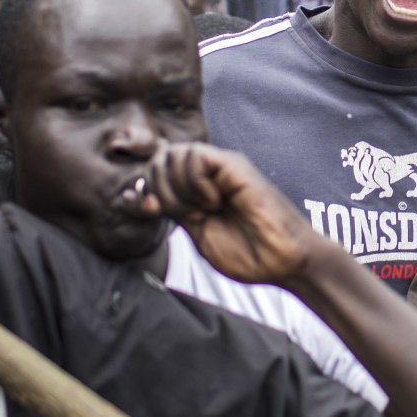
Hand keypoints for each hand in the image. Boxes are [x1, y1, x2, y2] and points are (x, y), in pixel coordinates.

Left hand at [132, 142, 323, 285]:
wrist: (283, 262)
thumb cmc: (248, 253)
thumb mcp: (197, 234)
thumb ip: (170, 212)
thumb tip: (133, 196)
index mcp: (197, 188)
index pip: (157, 168)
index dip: (146, 187)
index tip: (151, 210)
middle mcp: (209, 173)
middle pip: (162, 157)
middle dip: (158, 187)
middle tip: (182, 214)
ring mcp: (223, 168)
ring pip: (176, 153)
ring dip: (177, 187)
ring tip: (200, 209)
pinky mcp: (235, 167)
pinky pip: (198, 157)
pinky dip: (195, 182)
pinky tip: (212, 201)